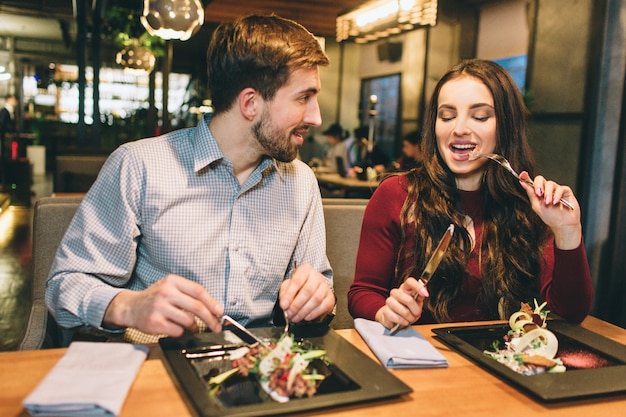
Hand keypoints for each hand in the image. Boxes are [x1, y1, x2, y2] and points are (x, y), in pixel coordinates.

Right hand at [103, 274, 223, 336]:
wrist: (130, 307)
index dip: (212, 302)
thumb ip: (189, 295)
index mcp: (172, 281)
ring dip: (194, 327)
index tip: (219, 312)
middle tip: (216, 326)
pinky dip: (181, 332)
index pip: (198, 291)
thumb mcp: (170, 288)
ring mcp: (159, 308)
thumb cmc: (155, 299)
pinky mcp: (155, 322)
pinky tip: (176, 328)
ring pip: (188, 321)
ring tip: (191, 327)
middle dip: (210, 319)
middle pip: (197, 307)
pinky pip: (177, 331)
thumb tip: (213, 309)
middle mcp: (165, 292)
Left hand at [279, 263, 334, 321]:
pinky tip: (306, 317)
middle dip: (297, 305)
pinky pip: (323, 306)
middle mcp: (317, 276)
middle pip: (308, 291)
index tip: (284, 305)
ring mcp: (325, 287)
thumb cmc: (299, 287)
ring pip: (316, 299)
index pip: (297, 281)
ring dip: (304, 311)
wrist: (313, 290)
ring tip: (296, 317)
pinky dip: (313, 313)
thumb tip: (285, 304)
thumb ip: (285, 294)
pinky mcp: (330, 297)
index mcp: (305, 270)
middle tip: (290, 313)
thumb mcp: (288, 287)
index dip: (289, 294)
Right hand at [375, 277, 428, 328]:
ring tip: (409, 318)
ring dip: (410, 318)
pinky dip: (403, 322)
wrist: (394, 319)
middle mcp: (395, 293)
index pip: (409, 282)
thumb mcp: (416, 303)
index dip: (418, 287)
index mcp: (404, 288)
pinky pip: (398, 319)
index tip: (425, 294)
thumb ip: (420, 297)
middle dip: (416, 310)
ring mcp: (389, 302)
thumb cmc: (407, 309)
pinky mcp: (385, 312)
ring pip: (404, 312)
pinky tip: (403, 321)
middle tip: (416, 313)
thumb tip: (424, 291)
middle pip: (409, 300)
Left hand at [519, 171, 581, 248]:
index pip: (531, 182)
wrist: (563, 224)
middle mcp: (546, 190)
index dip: (526, 177)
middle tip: (539, 194)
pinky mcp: (565, 191)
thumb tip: (522, 183)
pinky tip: (556, 202)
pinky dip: (557, 195)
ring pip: (550, 183)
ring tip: (548, 203)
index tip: (522, 174)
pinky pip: (560, 188)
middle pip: (540, 179)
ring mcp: (556, 190)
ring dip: (548, 193)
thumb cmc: (550, 217)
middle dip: (538, 185)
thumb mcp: (537, 206)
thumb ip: (531, 194)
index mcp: (538, 193)